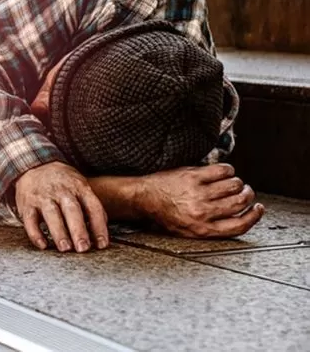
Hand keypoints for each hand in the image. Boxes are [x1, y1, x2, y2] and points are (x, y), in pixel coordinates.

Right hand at [15, 161, 108, 251]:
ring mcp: (43, 197)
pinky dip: (35, 233)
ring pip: (51, 214)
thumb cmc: (63, 182)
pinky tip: (42, 245)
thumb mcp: (80, 185)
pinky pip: (30, 220)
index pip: (92, 206)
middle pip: (72, 210)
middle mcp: (61, 191)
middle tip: (83, 248)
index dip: (98, 226)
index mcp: (79, 187)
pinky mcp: (27, 204)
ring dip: (59, 232)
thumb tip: (103, 230)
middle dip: (78, 230)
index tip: (102, 244)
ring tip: (65, 248)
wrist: (34, 165)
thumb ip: (91, 206)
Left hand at [138, 164, 263, 237]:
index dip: (254, 217)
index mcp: (203, 229)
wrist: (143, 198)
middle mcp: (202, 212)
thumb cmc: (164, 214)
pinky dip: (228, 170)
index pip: (240, 225)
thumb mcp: (188, 231)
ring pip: (234, 186)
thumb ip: (213, 227)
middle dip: (248, 197)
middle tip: (247, 192)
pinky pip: (222, 170)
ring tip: (234, 183)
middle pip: (240, 203)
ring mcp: (198, 193)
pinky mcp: (193, 176)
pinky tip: (225, 172)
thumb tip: (239, 216)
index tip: (259, 209)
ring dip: (238, 183)